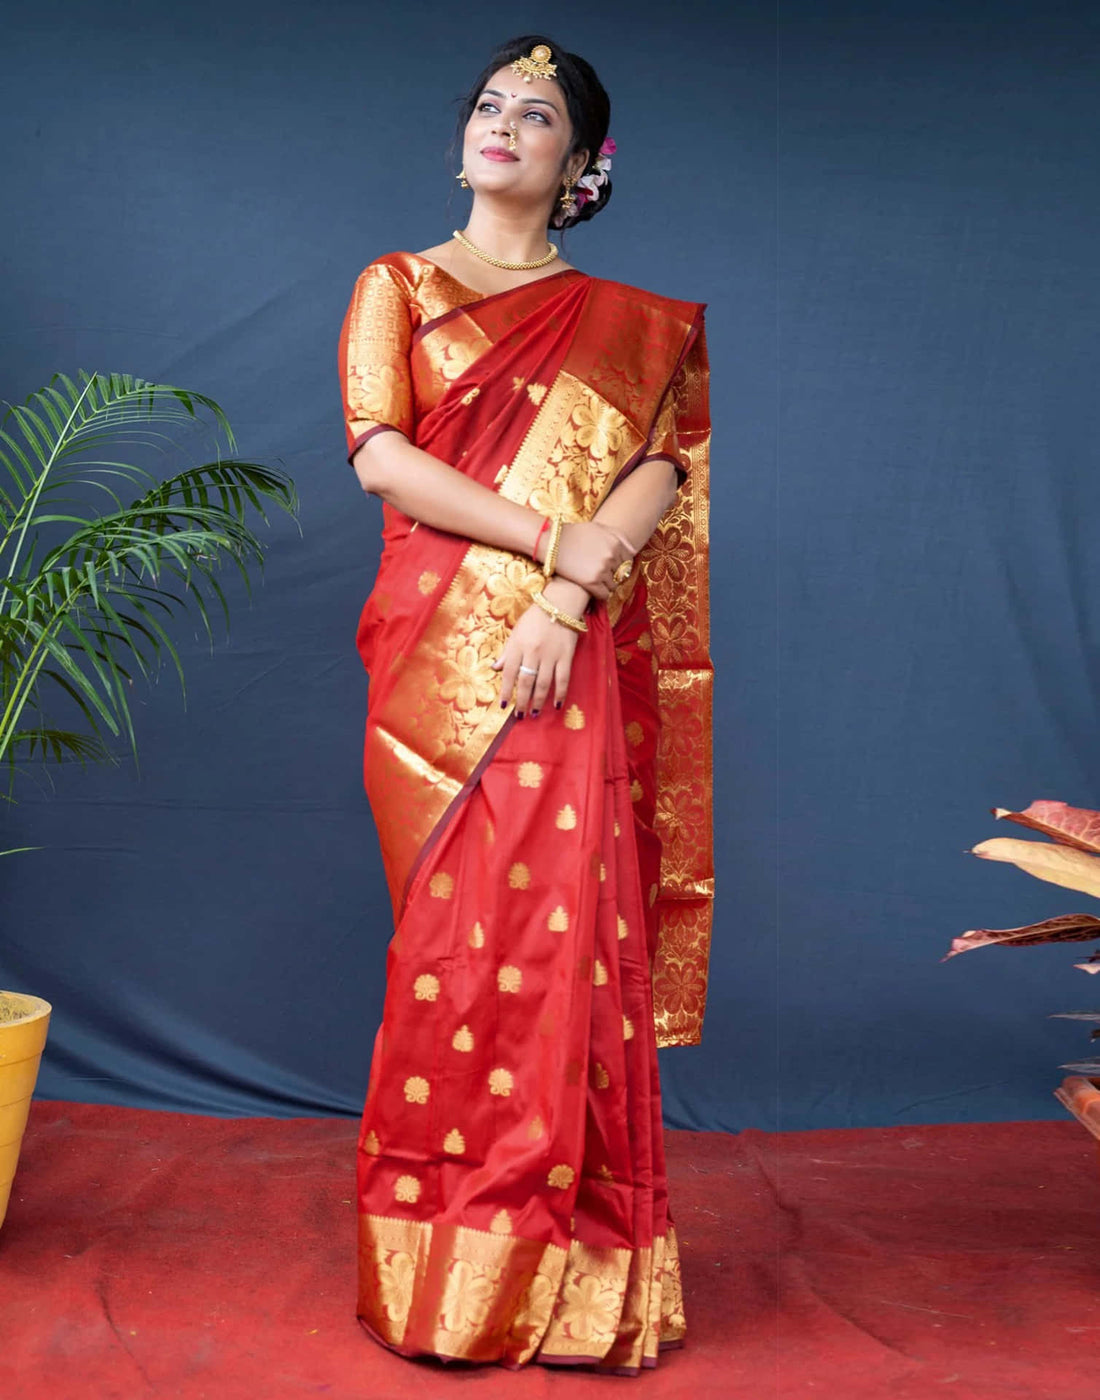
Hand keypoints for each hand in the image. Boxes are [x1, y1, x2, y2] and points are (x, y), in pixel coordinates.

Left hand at [490, 590, 580, 716]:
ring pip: (543, 684)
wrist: (559, 604)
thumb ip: (507, 652)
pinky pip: (562, 679)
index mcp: (518, 646)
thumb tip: (495, 668)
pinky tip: (556, 704)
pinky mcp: (566, 657)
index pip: (509, 673)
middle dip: (522, 701)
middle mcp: (533, 653)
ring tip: (534, 713)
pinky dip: (560, 693)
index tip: (503, 705)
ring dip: (538, 701)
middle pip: (526, 682)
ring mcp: (550, 656)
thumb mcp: (516, 632)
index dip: (505, 690)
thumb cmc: (534, 619)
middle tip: (520, 715)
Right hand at [552, 520, 633, 599]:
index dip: (619, 563)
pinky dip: (599, 594)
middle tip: (598, 573)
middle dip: (612, 574)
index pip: (628, 559)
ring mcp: (602, 570)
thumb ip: (617, 536)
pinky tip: (591, 589)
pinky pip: (604, 595)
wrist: (551, 542)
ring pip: (613, 585)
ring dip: (605, 585)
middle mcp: (612, 556)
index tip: (609, 564)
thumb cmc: (574, 534)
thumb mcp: (598, 527)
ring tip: (593, 580)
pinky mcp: (592, 582)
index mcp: (616, 542)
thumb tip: (634, 550)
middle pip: (621, 573)